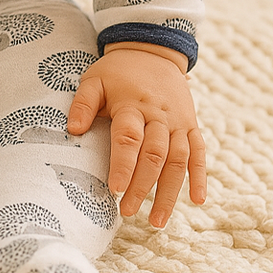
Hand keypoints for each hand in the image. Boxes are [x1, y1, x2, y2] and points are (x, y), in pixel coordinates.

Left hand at [67, 43, 205, 227]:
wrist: (151, 50)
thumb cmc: (117, 71)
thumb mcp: (94, 79)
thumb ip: (83, 103)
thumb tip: (73, 129)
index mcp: (132, 103)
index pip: (129, 137)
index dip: (124, 164)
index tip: (115, 188)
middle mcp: (159, 115)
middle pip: (154, 154)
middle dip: (142, 186)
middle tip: (127, 211)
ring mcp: (178, 121)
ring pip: (178, 160)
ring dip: (170, 192)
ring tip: (156, 221)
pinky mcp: (191, 125)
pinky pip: (199, 152)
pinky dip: (200, 176)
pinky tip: (197, 200)